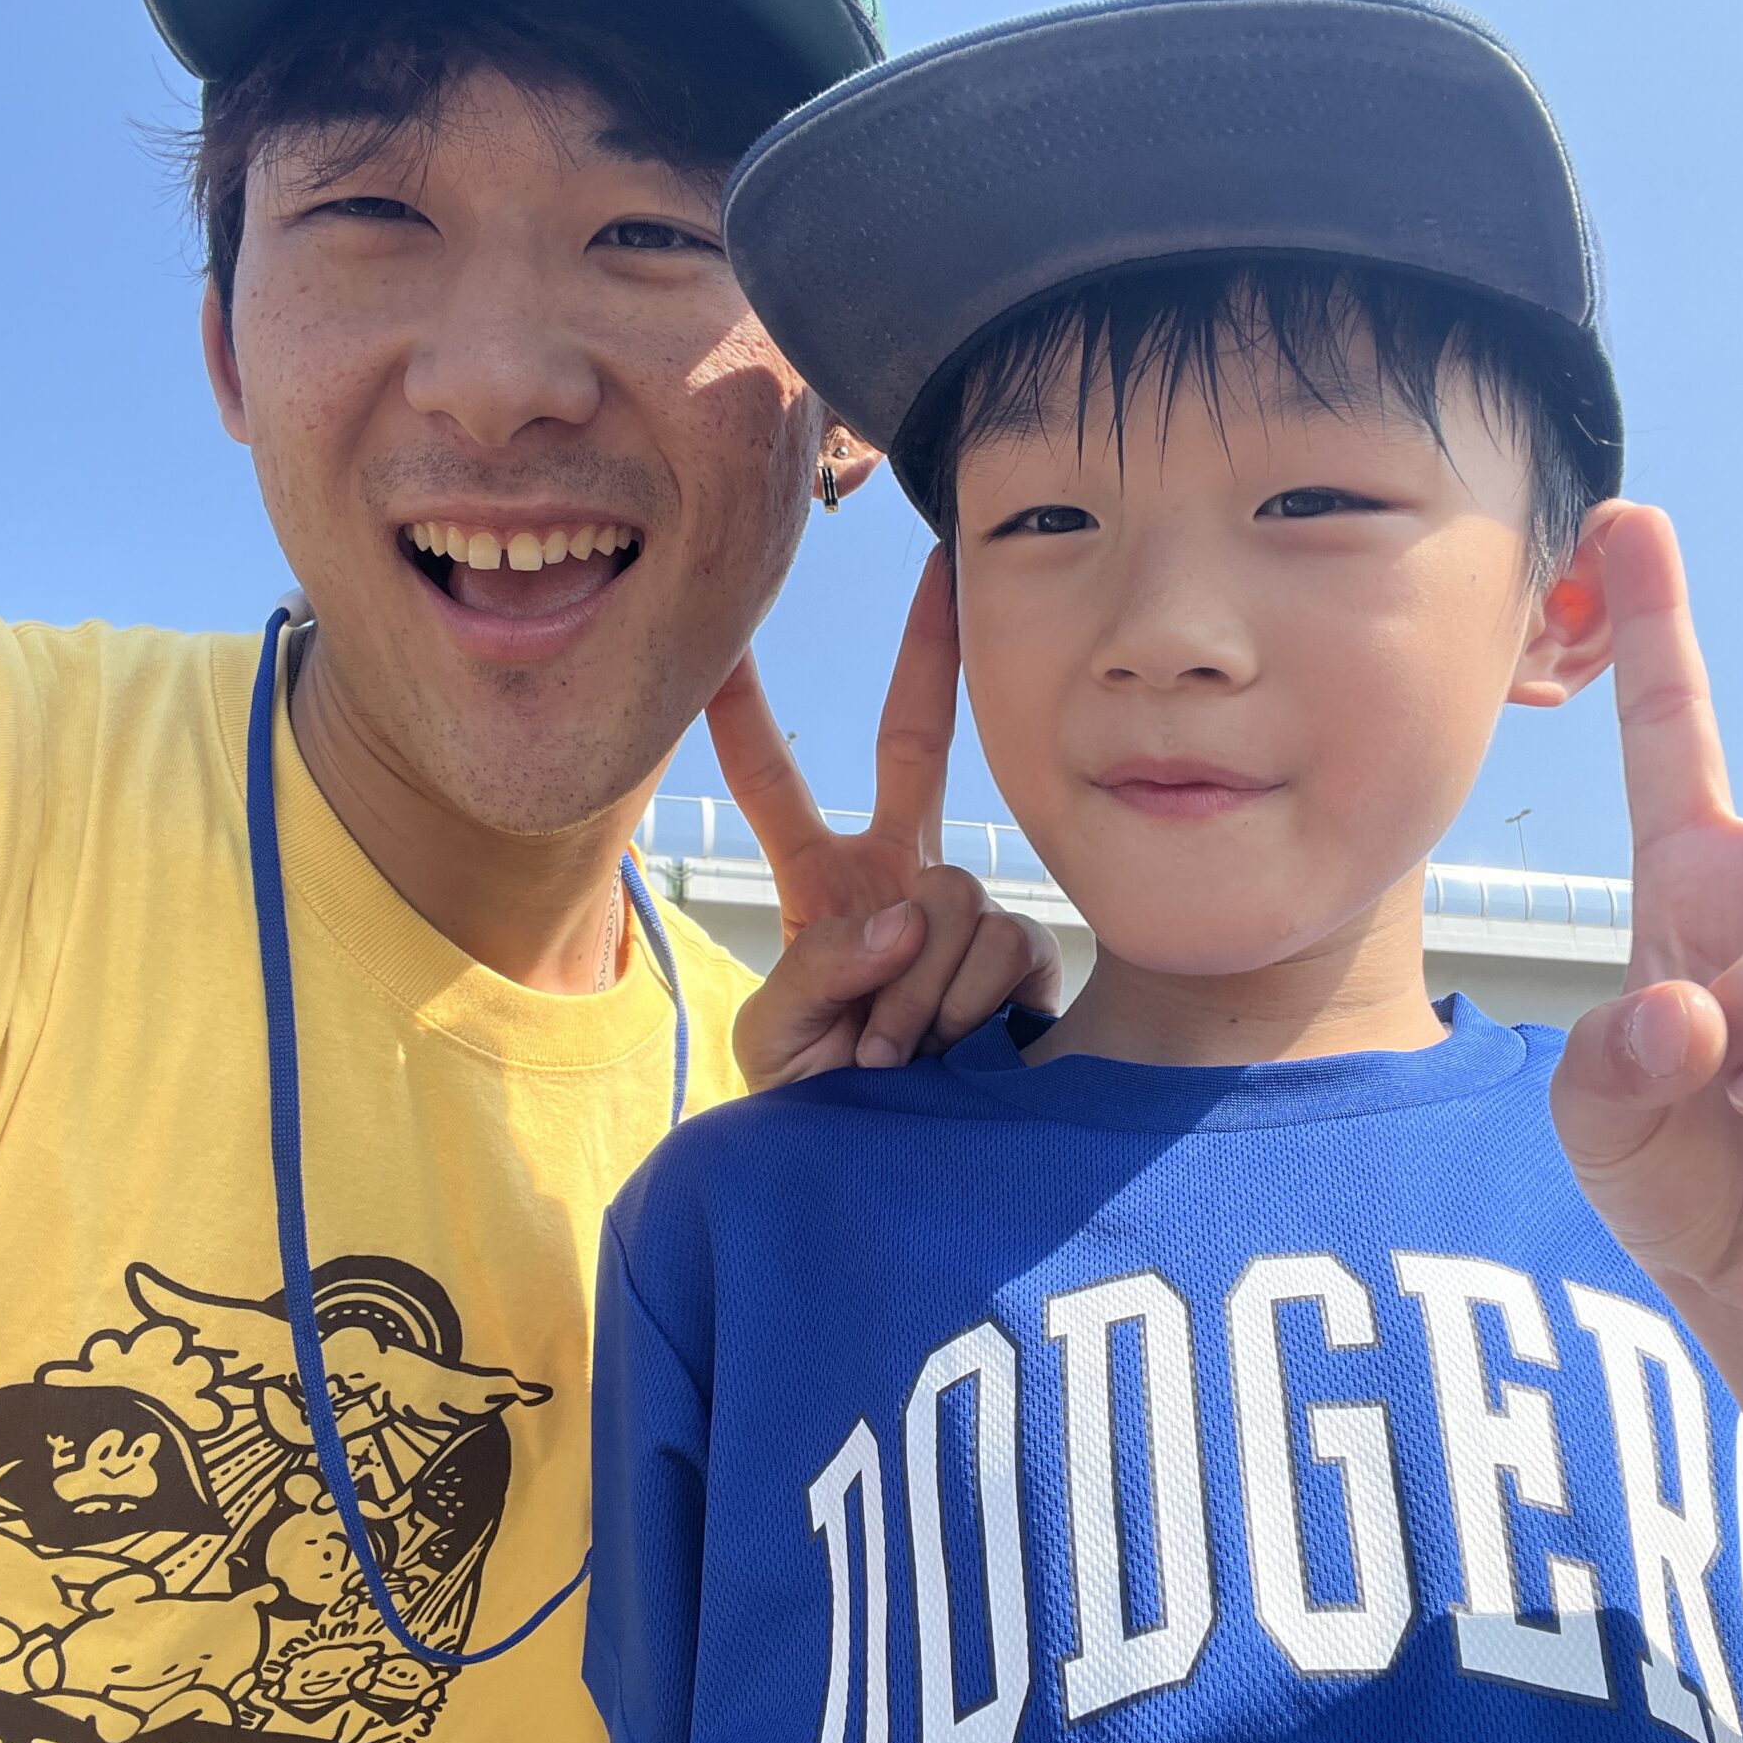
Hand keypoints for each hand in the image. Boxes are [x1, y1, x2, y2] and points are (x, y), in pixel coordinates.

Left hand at [714, 550, 1061, 1091]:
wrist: (883, 1177)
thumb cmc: (815, 1110)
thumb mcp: (775, 1041)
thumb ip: (819, 967)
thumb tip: (906, 913)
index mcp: (822, 888)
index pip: (777, 789)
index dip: (745, 721)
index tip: (719, 643)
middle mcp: (900, 880)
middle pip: (917, 748)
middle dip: (928, 659)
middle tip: (941, 565)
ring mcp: (963, 914)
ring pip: (952, 891)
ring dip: (916, 985)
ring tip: (892, 1056)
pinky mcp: (1022, 959)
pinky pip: (1000, 943)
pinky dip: (964, 1001)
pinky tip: (955, 1049)